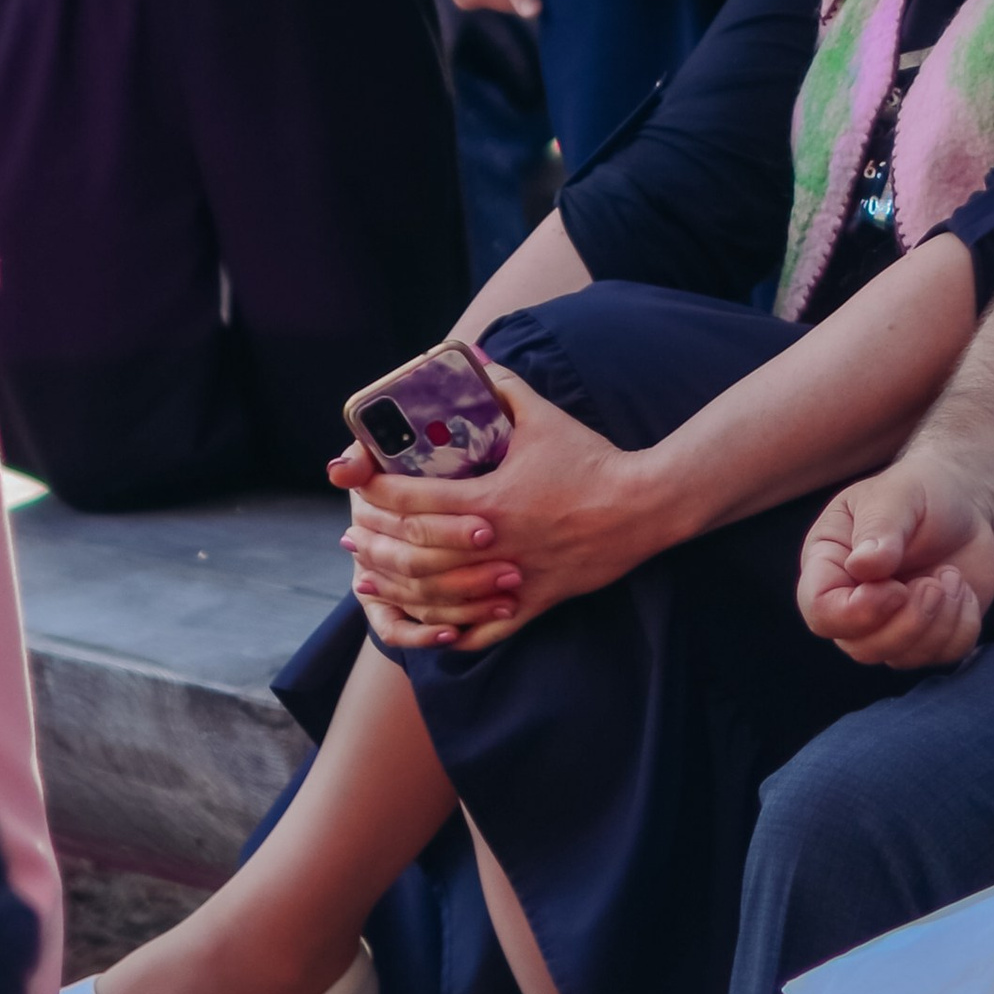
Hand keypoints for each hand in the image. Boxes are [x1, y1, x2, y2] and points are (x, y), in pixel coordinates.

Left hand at [335, 361, 660, 645]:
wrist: (643, 506)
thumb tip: (479, 359)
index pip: (417, 500)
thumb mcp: (547, 418)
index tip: (356, 488)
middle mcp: (494, 542)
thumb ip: (508, 390)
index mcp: (491, 499)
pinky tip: (427, 628)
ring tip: (370, 582)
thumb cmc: (592, 460)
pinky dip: (450, 633)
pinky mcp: (533, 602)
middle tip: (350, 536)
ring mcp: (512, 578)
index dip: (379, 494)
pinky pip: (482, 629)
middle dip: (376, 544)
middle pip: (416, 553)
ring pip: (439, 596)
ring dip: (397, 590)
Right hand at [796, 456, 993, 668]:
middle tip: (935, 583)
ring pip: (900, 657)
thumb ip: (879, 527)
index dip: (856, 613)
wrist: (965, 503)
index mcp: (829, 562)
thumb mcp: (899, 494)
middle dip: (908, 622)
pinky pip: (940, 656)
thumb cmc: (921, 491)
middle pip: (860, 646)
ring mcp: (888, 623)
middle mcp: (851, 600)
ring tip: (950, 577)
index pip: (820, 610)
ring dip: (938, 622)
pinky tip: (962, 590)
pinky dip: (961, 627)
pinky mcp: (926, 636)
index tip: (897, 588)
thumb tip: (862, 568)